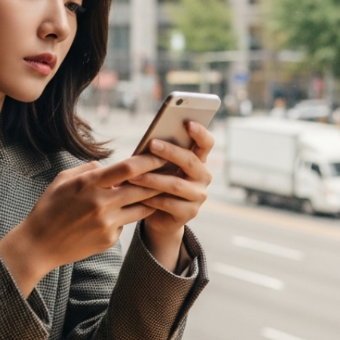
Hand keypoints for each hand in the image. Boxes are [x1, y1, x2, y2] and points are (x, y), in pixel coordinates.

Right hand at [0, 153, 166, 295]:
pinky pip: (127, 224)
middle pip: (141, 188)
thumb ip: (88, 171)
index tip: (161, 155)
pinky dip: (129, 216)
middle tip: (173, 171)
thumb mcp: (62, 181)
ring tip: (162, 190)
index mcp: (89, 184)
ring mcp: (106, 223)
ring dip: (152, 198)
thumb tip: (107, 166)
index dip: (148, 161)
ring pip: (141, 207)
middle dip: (159, 179)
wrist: (38, 246)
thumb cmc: (49, 208)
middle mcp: (100, 203)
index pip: (127, 168)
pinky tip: (129, 212)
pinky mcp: (109, 239)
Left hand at [127, 121, 213, 267]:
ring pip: (176, 184)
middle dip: (170, 151)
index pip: (206, 143)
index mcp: (199, 161)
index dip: (200, 133)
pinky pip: (168, 203)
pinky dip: (150, 198)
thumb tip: (150, 141)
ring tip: (133, 176)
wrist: (161, 217)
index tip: (188, 122)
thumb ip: (162, 155)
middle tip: (151, 144)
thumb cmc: (158, 184)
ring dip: (153, 179)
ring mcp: (198, 196)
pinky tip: (136, 195)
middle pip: (190, 161)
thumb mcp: (162, 167)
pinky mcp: (189, 213)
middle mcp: (203, 177)